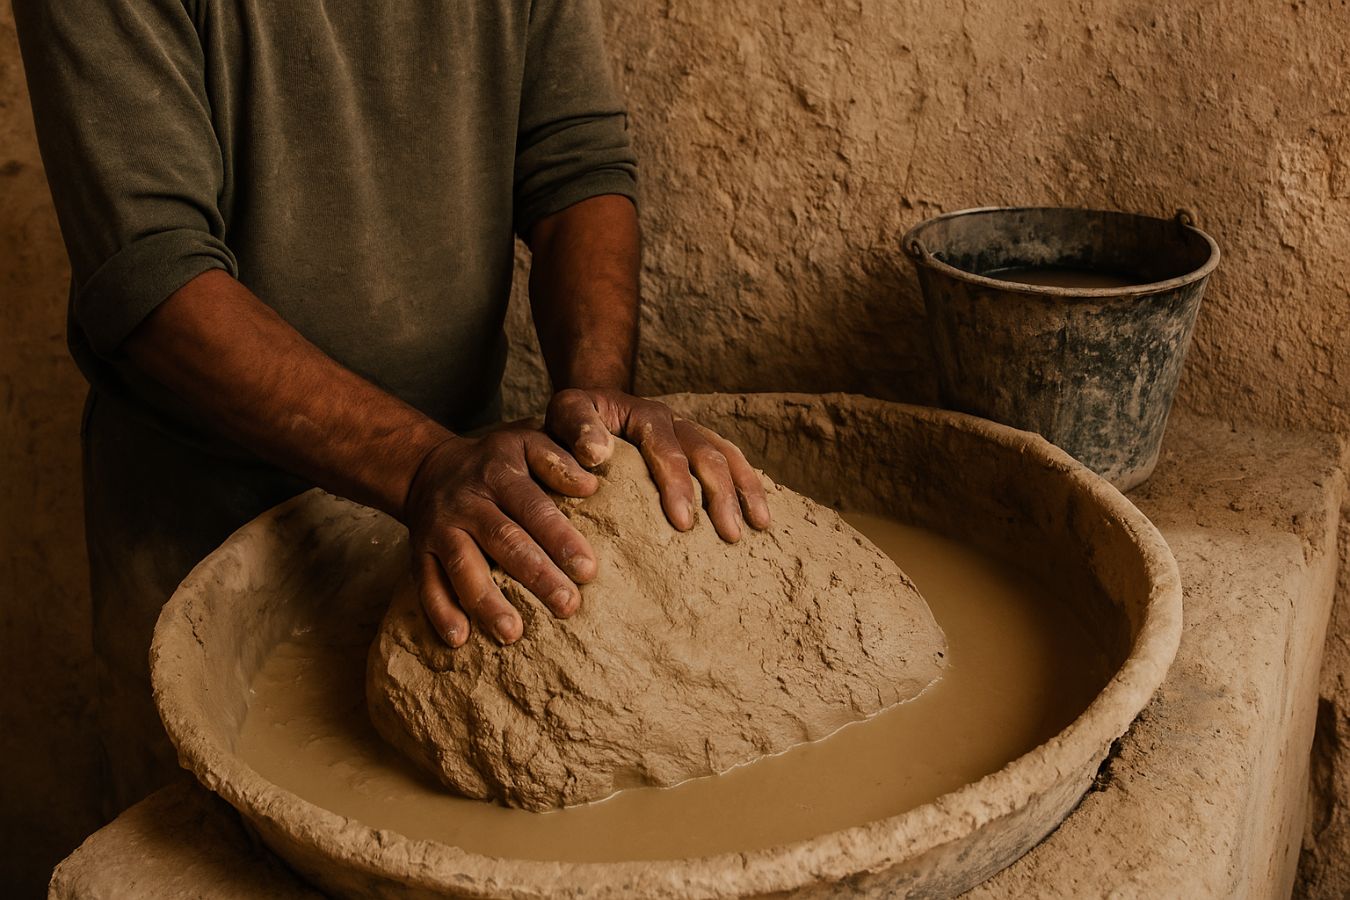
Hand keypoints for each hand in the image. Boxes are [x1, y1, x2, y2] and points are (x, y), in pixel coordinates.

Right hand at [402, 425, 599, 647]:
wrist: (427, 466)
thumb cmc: (495, 460)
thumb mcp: (527, 441)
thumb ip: (559, 458)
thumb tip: (591, 484)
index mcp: (500, 473)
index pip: (534, 508)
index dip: (560, 538)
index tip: (588, 569)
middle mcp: (468, 502)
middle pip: (504, 540)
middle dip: (536, 575)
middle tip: (567, 606)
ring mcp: (441, 529)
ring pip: (463, 567)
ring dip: (487, 602)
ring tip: (512, 633)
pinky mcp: (419, 553)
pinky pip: (426, 584)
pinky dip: (441, 612)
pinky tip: (459, 638)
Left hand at [545, 388, 770, 541]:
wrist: (593, 409)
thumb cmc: (574, 422)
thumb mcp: (566, 412)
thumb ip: (577, 427)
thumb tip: (598, 453)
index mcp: (646, 415)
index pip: (667, 449)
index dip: (678, 485)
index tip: (682, 522)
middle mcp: (676, 422)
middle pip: (707, 455)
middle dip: (720, 495)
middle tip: (729, 534)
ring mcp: (692, 434)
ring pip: (728, 458)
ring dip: (744, 492)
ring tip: (757, 527)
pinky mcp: (700, 448)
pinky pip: (733, 463)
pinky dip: (750, 487)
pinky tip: (760, 517)